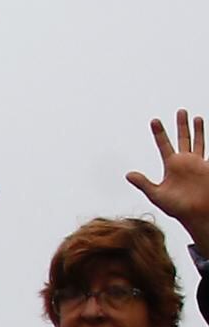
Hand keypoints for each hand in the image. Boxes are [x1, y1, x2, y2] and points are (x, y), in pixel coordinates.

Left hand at [128, 109, 208, 240]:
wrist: (197, 215)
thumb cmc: (178, 208)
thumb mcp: (157, 195)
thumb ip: (144, 183)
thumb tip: (128, 174)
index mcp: (172, 165)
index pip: (164, 145)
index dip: (160, 133)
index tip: (154, 120)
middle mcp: (186, 162)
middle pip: (183, 139)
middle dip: (182, 125)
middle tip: (180, 111)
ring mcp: (199, 163)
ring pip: (199, 142)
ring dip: (197, 130)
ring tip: (195, 117)